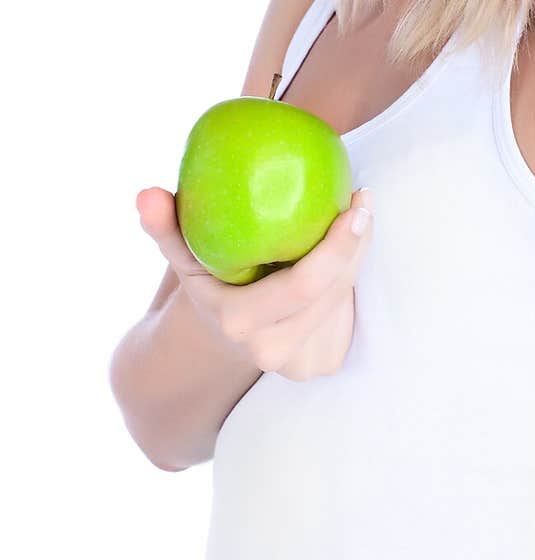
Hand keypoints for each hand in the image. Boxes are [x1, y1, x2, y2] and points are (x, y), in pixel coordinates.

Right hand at [136, 185, 373, 380]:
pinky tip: (348, 250)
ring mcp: (301, 364)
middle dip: (357, 241)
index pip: (305, 283)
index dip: (340, 243)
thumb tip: (146, 195)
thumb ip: (165, 226)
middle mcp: (273, 352)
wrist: (217, 337)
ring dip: (357, 255)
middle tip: (362, 200)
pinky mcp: (324, 361)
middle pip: (335, 287)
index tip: (357, 200)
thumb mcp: (184, 255)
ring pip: (346, 297)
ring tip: (356, 216)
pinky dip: (351, 278)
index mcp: (240, 322)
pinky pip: (350, 312)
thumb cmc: (206, 280)